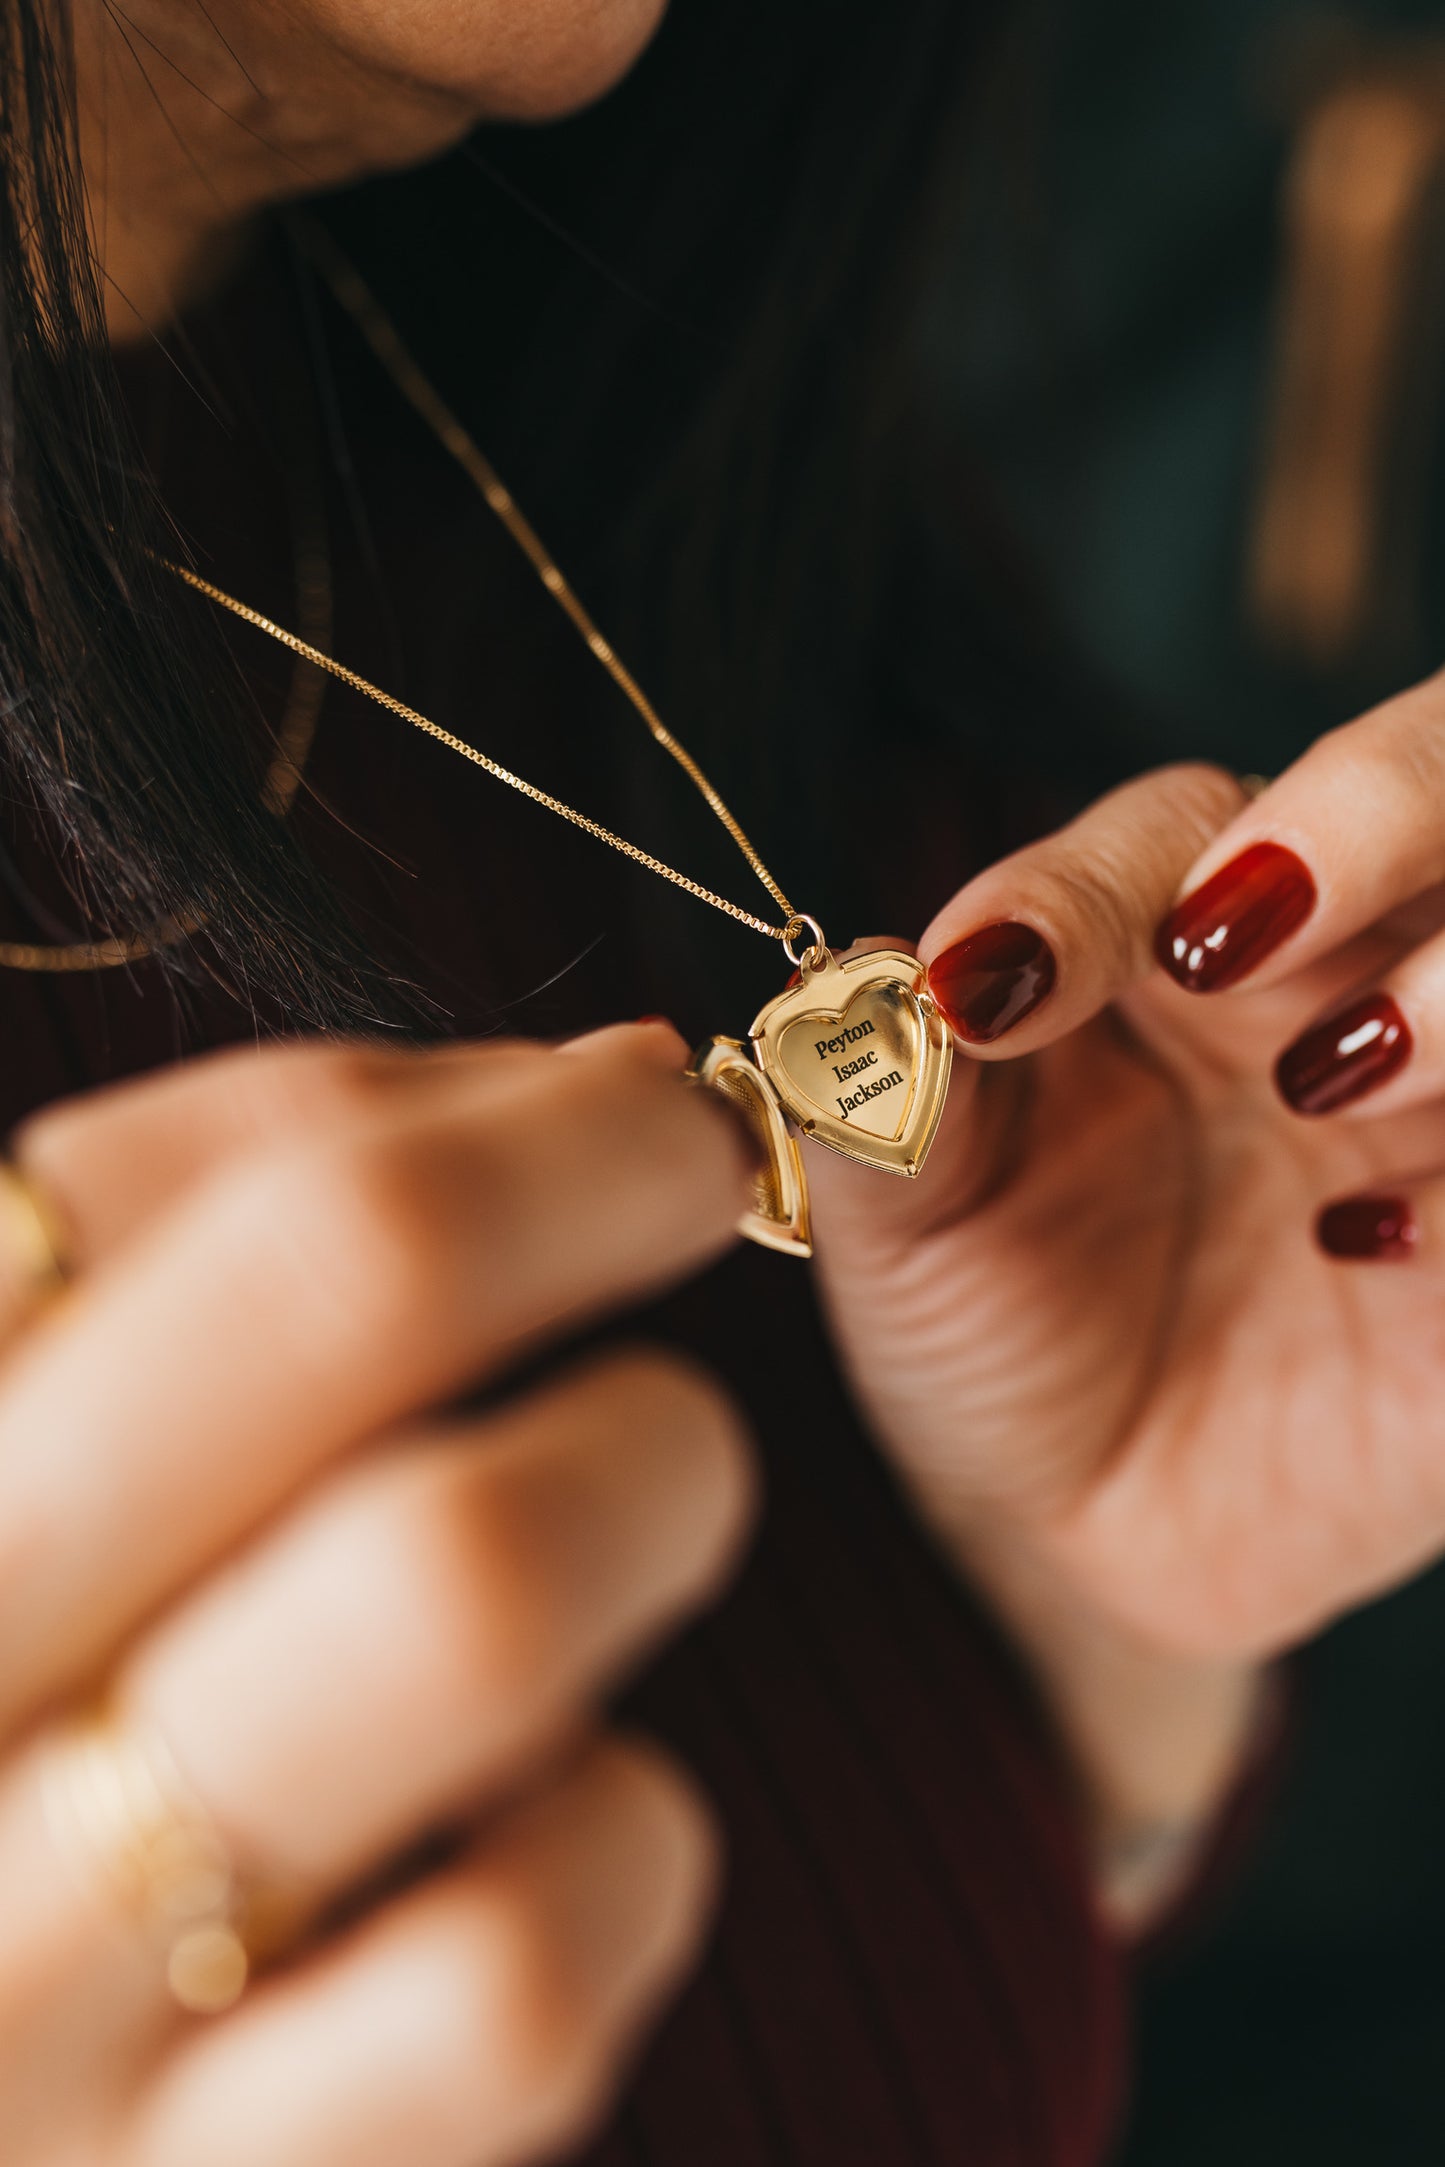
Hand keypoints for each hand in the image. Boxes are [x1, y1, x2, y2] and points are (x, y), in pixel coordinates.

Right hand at [0, 1027, 755, 2166]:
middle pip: (338, 1287)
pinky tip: (579, 1818)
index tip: (620, 1087)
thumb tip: (587, 1080)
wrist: (7, 2148)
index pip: (132, 1175)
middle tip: (698, 1176)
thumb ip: (237, 1275)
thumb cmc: (67, 1741)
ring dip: (643, 1474)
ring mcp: (32, 1980)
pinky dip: (619, 1844)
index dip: (443, 1087)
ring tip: (660, 1485)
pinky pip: (508, 1961)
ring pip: (461, 1586)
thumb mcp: (58, 1487)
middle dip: (590, 1179)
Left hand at [808, 678, 1444, 1883]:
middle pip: (1426, 778)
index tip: (986, 983)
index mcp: (1168, 933)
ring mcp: (1439, 1099)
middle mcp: (1331, 975)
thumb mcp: (907, 1226)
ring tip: (1320, 1086)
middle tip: (1233, 932)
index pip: (1168, 831)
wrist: (1097, 1530)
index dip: (1080, 890)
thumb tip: (849, 988)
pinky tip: (1371, 1246)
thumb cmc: (993, 1325)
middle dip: (1369, 809)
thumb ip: (882, 1099)